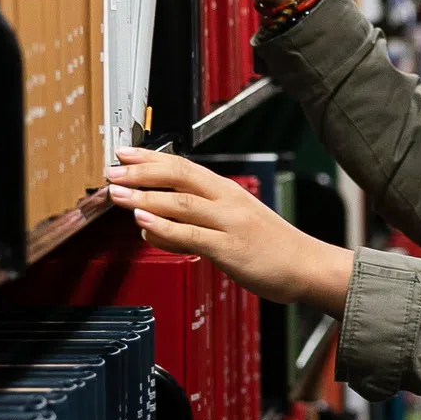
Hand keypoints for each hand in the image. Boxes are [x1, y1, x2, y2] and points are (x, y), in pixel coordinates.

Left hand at [106, 149, 353, 312]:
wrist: (308, 267)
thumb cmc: (272, 248)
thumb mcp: (232, 225)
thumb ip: (191, 225)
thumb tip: (151, 227)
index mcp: (227, 191)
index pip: (183, 166)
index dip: (150, 157)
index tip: (124, 153)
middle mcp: (227, 201)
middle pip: (179, 176)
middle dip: (141, 172)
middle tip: (112, 171)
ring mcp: (230, 223)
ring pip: (181, 203)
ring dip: (146, 197)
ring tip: (119, 194)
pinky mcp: (231, 248)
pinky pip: (192, 235)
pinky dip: (165, 227)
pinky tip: (144, 222)